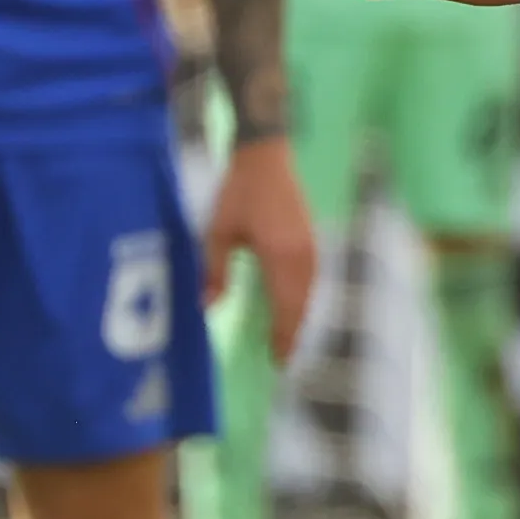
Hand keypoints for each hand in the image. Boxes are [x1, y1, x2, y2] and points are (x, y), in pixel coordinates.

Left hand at [201, 136, 315, 363]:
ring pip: (310, 292)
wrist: (265, 157)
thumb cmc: (238, 193)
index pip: (287, 307)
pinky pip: (312, 278)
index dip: (284, 336)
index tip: (279, 361)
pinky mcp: (310, 239)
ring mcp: (310, 246)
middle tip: (284, 359)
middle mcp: (302, 255)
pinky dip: (304, 298)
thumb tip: (207, 307)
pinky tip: (295, 307)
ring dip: (301, 317)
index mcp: (281, 256)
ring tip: (290, 339)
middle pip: (302, 304)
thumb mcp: (218, 232)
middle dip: (294, 333)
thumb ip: (214, 270)